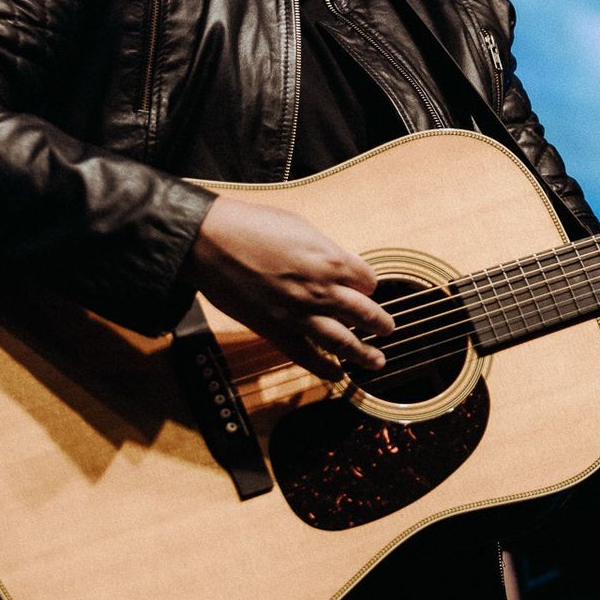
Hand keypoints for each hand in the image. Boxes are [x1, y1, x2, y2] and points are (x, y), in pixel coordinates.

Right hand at [185, 197, 393, 378]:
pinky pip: (308, 357)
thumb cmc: (252, 225)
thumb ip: (323, 250)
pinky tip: (336, 374)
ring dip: (364, 353)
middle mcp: (322, 291)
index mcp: (331, 260)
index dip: (367, 285)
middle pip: (365, 314)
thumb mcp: (299, 227)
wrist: (210, 242)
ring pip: (344, 341)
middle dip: (380, 323)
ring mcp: (300, 315)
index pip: (368, 281)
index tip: (365, 289)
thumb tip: (334, 263)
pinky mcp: (277, 331)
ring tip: (377, 361)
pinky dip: (325, 369)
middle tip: (388, 330)